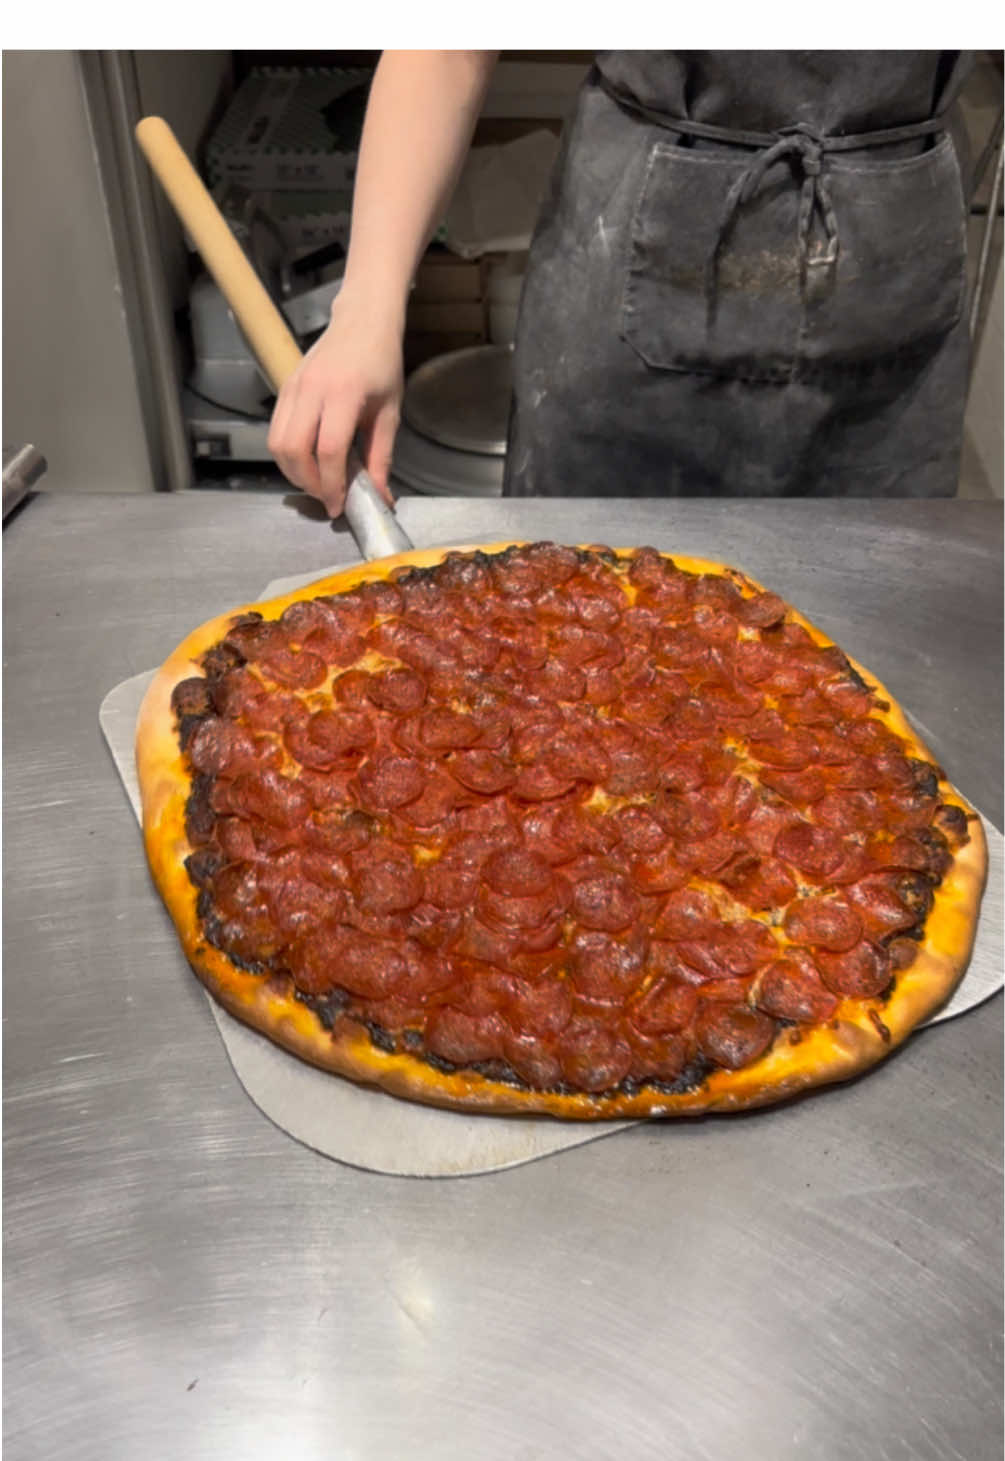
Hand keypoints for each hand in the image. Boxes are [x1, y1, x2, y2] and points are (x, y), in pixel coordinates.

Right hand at [268, 293, 402, 516]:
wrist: (362, 321)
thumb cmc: (382, 363)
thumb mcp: (389, 412)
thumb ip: (381, 457)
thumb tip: (379, 496)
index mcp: (343, 393)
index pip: (328, 450)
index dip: (331, 484)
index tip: (339, 505)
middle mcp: (311, 390)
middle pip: (294, 450)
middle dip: (308, 482)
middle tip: (327, 495)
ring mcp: (293, 388)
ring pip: (277, 443)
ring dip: (293, 471)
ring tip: (317, 481)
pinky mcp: (284, 389)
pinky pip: (275, 431)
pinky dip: (287, 454)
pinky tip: (307, 461)